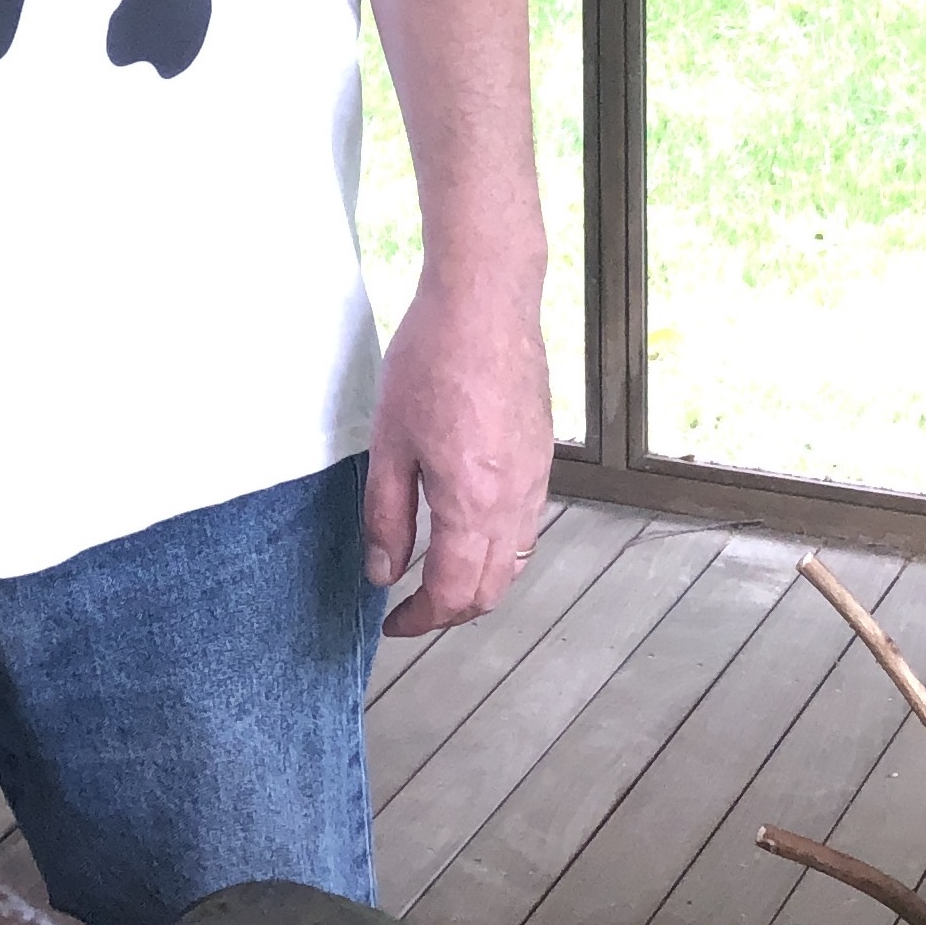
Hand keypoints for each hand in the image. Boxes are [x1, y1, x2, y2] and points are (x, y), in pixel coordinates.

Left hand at [363, 267, 551, 634]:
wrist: (485, 303)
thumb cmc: (432, 360)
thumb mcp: (389, 442)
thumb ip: (386, 516)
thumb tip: (383, 572)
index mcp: (471, 503)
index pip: (452, 592)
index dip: (420, 620)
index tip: (393, 621)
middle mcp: (514, 501)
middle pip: (492, 589)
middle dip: (451, 611)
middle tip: (411, 607)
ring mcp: (535, 480)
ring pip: (515, 562)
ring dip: (478, 582)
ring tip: (435, 574)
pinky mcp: (542, 457)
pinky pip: (526, 526)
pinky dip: (498, 549)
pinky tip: (465, 530)